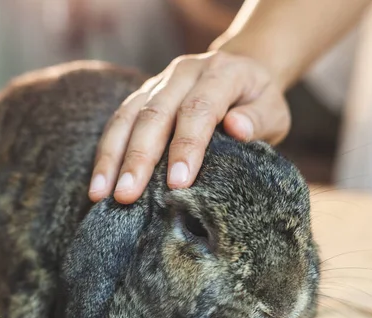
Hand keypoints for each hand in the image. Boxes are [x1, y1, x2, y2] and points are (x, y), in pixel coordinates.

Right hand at [88, 50, 290, 204]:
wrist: (241, 68)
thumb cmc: (258, 100)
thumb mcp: (273, 109)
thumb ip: (259, 118)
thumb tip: (237, 128)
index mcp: (220, 73)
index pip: (199, 109)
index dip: (187, 146)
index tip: (178, 183)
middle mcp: (184, 72)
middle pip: (156, 113)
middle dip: (140, 157)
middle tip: (127, 195)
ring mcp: (159, 82)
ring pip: (129, 116)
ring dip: (113, 157)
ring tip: (101, 194)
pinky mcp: (143, 95)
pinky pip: (119, 121)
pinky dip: (106, 152)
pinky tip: (98, 182)